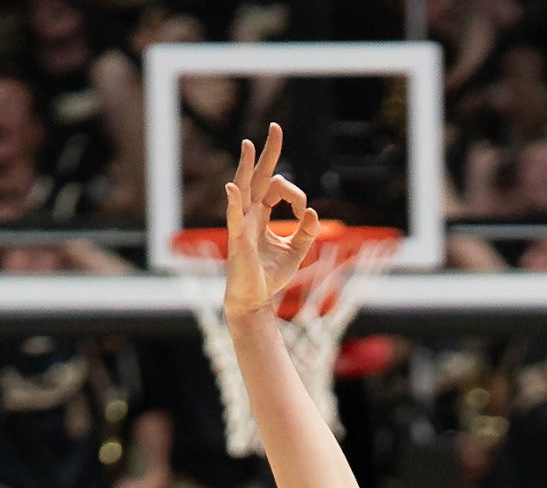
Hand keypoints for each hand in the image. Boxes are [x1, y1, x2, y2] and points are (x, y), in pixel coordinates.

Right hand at [224, 125, 318, 318]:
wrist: (255, 300)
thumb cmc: (270, 276)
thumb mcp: (296, 252)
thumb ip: (306, 232)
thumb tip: (313, 211)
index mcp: (261, 213)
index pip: (279, 188)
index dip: (296, 195)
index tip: (304, 212)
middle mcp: (250, 213)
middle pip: (259, 177)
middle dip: (268, 153)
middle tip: (276, 127)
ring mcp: (242, 224)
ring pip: (244, 189)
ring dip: (247, 167)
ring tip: (249, 146)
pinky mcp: (238, 239)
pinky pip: (234, 217)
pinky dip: (234, 202)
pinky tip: (233, 188)